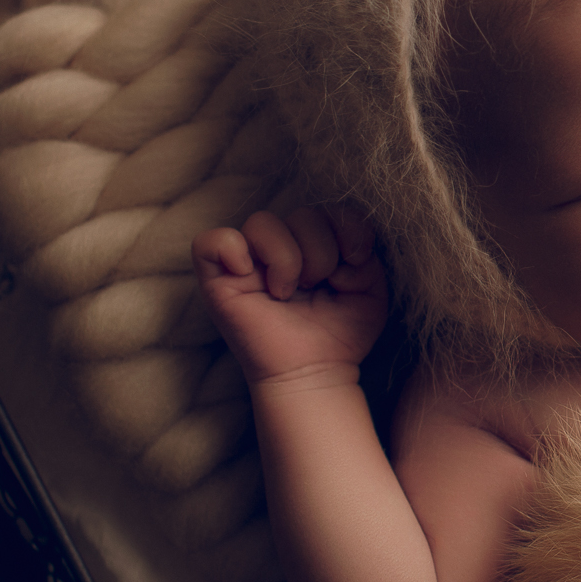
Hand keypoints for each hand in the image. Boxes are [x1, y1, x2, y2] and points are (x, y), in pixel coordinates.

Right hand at [193, 207, 389, 386]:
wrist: (315, 372)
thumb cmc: (339, 334)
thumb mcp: (369, 290)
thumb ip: (365, 253)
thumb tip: (342, 245)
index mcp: (315, 244)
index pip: (329, 209)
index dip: (347, 228)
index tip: (355, 262)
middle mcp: (281, 247)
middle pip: (301, 213)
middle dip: (321, 252)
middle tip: (317, 287)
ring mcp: (248, 262)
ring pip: (262, 221)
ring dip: (287, 257)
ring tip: (289, 292)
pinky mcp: (218, 281)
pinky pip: (211, 242)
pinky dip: (232, 250)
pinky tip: (251, 277)